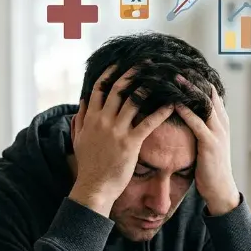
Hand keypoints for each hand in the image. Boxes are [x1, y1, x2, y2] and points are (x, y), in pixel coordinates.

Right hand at [69, 67, 173, 216]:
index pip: (100, 88)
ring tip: (162, 78)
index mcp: (92, 117)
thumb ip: (81, 118)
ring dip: (149, 87)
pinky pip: (148, 123)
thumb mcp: (79, 139)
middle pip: (119, 88)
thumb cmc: (88, 165)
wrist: (94, 187)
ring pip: (134, 101)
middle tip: (147, 63)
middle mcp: (104, 120)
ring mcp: (117, 130)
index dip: (111, 73)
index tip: (120, 63)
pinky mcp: (130, 143)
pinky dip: (160, 112)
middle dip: (133, 73)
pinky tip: (171, 104)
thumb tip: (83, 100)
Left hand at [174, 76, 239, 215]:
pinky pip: (197, 122)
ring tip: (174, 77)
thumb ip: (199, 125)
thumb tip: (184, 111)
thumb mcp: (206, 141)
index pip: (210, 90)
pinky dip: (185, 111)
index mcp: (220, 119)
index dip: (196, 77)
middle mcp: (222, 121)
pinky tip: (173, 102)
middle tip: (175, 63)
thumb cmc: (209, 166)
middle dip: (193, 77)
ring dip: (189, 89)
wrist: (220, 189)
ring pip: (204, 103)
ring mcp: (218, 132)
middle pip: (209, 91)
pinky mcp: (210, 143)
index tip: (180, 65)